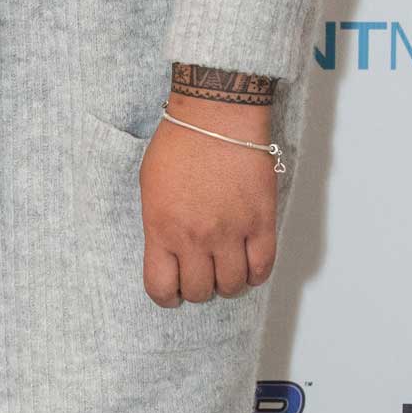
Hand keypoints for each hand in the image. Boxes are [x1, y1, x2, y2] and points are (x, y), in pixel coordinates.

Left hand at [139, 100, 276, 308]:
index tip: (172, 291)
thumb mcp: (149, 187)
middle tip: (201, 275)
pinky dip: (256, 274)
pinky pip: (263, 266)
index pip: (160, 287)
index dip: (167, 296)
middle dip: (198, 289)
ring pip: (233, 285)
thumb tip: (168, 250)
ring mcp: (230, 231)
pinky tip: (249, 266)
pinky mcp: (260, 221)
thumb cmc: (179, 143)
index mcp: (161, 229)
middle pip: (200, 291)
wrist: (216, 116)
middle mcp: (195, 237)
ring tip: (225, 269)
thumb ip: (158, 224)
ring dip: (228, 284)